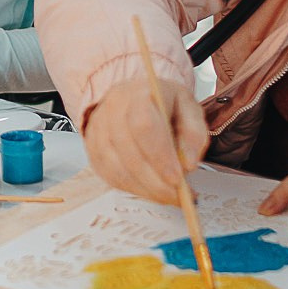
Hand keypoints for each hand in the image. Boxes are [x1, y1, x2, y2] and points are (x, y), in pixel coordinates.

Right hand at [84, 74, 208, 205]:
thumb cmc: (165, 104)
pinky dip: (133, 188)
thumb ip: (194, 133)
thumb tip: (188, 163)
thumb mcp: (189, 109)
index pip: (144, 125)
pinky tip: (150, 190)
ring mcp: (98, 128)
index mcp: (139, 93)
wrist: (135, 97)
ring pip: (117, 168)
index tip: (177, 179)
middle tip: (177, 195)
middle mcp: (113, 108)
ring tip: (167, 195)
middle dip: (155, 180)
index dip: (160, 156)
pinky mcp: (93, 148)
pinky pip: (110, 175)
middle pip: (128, 151)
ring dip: (145, 188)